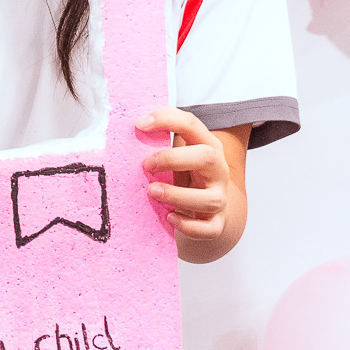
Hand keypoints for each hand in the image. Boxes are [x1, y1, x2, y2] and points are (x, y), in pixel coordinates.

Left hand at [138, 107, 248, 264]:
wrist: (206, 208)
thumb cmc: (186, 174)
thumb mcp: (177, 153)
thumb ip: (158, 140)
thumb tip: (130, 129)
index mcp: (207, 146)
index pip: (191, 124)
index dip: (166, 120)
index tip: (140, 124)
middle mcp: (218, 170)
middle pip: (208, 157)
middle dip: (174, 159)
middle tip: (146, 164)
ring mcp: (220, 198)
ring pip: (211, 199)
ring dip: (177, 195)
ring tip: (152, 191)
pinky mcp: (216, 223)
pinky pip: (209, 229)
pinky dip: (189, 226)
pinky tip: (170, 218)